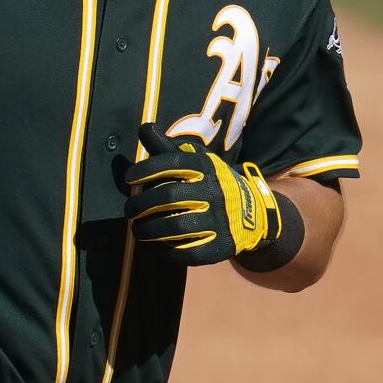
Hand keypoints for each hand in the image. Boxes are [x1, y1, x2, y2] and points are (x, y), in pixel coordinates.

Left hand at [123, 123, 281, 265]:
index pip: (172, 163)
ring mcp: (220, 221)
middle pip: (168, 197)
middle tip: (129, 211)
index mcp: (207, 168)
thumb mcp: (196, 161)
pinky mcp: (220, 247)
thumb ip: (168, 148)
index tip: (129, 178)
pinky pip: (188, 253)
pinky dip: (167, 251)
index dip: (146, 169)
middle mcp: (215, 192)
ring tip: (138, 230)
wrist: (254, 213)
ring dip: (148, 230)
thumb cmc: (212, 183)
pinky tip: (157, 245)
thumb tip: (143, 128)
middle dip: (141, 204)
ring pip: (175, 228)